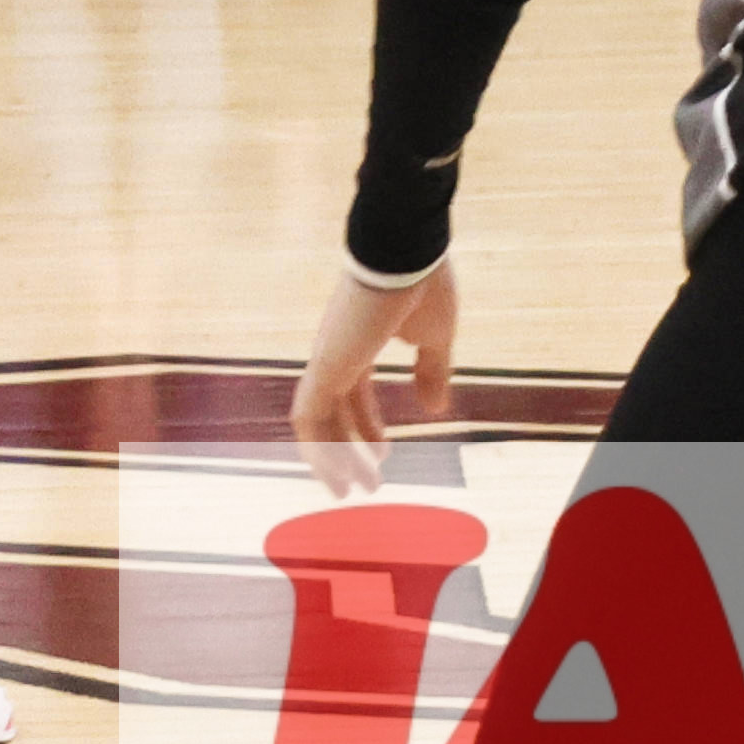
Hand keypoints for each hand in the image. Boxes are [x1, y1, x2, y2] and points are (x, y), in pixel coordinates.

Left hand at [290, 263, 457, 499]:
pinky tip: (334, 473)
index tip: (384, 453)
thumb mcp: (435, 338)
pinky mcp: (324, 364)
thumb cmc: (423, 283)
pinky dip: (317, 448)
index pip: (354, 393)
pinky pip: (308, 416)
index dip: (367, 426)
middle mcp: (336, 354)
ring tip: (354, 491)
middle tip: (369, 485)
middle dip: (349, 451)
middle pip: (332, 412)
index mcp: (359, 345)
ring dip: (333, 460)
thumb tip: (435, 410)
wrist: (405, 252)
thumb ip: (432, 372)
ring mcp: (327, 359)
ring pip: (315, 421)